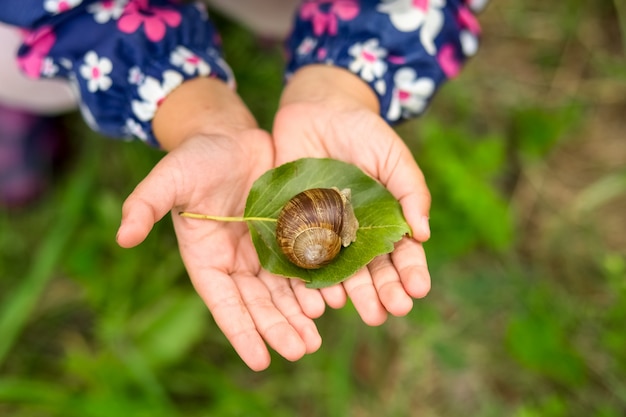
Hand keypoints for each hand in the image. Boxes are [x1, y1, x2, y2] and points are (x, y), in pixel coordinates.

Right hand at [116, 79, 320, 370]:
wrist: (229, 136)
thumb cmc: (196, 157)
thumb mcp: (169, 177)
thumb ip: (145, 204)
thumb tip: (122, 237)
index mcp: (206, 259)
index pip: (224, 303)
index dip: (241, 331)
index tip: (260, 361)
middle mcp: (235, 262)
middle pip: (258, 304)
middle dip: (278, 329)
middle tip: (300, 351)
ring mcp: (262, 250)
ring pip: (282, 292)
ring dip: (299, 316)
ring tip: (315, 340)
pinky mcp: (284, 235)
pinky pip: (301, 266)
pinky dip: (313, 285)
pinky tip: (331, 301)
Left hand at [272, 65, 431, 325]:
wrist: (316, 109)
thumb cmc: (362, 130)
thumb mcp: (392, 155)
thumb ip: (410, 190)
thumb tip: (424, 234)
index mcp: (385, 219)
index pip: (401, 253)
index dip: (411, 272)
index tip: (418, 290)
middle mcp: (356, 232)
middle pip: (372, 270)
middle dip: (384, 291)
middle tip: (392, 311)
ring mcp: (326, 232)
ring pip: (341, 271)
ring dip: (354, 293)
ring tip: (364, 311)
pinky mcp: (296, 226)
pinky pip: (305, 256)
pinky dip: (314, 278)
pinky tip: (324, 296)